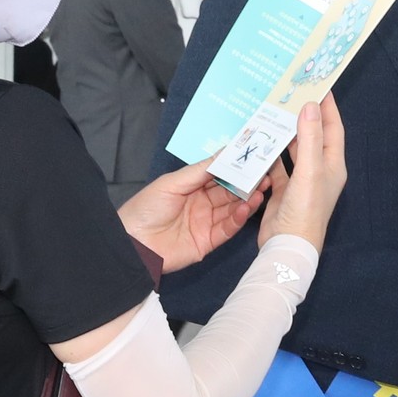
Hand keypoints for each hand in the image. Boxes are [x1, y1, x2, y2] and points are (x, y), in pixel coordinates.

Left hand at [117, 160, 263, 273]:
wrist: (132, 244)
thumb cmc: (145, 209)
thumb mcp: (172, 183)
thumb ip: (200, 171)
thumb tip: (225, 153)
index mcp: (192, 187)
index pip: (219, 175)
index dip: (236, 168)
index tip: (254, 158)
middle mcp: (201, 204)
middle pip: (230, 192)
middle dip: (247, 183)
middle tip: (265, 174)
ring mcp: (206, 223)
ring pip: (232, 209)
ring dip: (247, 200)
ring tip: (261, 190)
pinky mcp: (208, 242)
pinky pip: (228, 229)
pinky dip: (239, 219)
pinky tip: (246, 208)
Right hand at [260, 100, 347, 248]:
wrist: (287, 245)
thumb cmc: (305, 210)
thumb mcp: (309, 170)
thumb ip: (309, 138)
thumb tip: (310, 106)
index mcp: (332, 165)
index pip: (332, 128)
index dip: (327, 107)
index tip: (318, 86)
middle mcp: (318, 171)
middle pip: (312, 137)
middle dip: (303, 117)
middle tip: (290, 96)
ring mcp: (300, 182)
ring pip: (293, 151)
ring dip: (284, 134)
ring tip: (272, 113)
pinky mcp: (283, 191)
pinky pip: (276, 167)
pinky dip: (269, 156)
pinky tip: (259, 143)